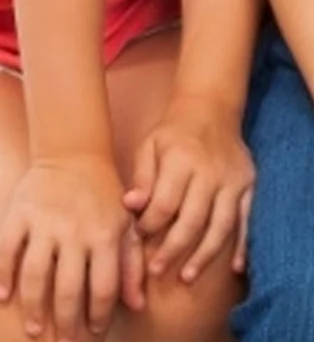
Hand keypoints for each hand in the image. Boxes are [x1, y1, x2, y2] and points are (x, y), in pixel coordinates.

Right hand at [0, 152, 138, 337]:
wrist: (75, 153)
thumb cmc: (104, 196)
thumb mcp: (126, 223)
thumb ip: (132, 263)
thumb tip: (137, 305)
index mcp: (105, 234)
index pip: (103, 286)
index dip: (97, 315)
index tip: (92, 333)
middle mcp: (75, 231)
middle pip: (66, 288)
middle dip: (64, 322)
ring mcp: (44, 224)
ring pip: (35, 276)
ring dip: (33, 308)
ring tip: (35, 329)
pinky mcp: (19, 216)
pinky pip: (7, 253)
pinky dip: (3, 277)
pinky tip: (4, 298)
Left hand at [122, 93, 253, 286]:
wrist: (212, 106)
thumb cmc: (173, 132)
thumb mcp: (149, 146)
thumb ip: (142, 177)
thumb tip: (131, 205)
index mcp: (183, 161)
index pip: (165, 204)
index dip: (148, 227)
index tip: (138, 236)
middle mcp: (212, 171)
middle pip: (193, 219)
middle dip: (172, 249)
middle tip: (155, 270)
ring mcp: (234, 178)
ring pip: (221, 224)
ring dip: (205, 254)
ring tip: (187, 277)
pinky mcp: (249, 183)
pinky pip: (247, 217)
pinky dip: (244, 243)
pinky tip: (236, 268)